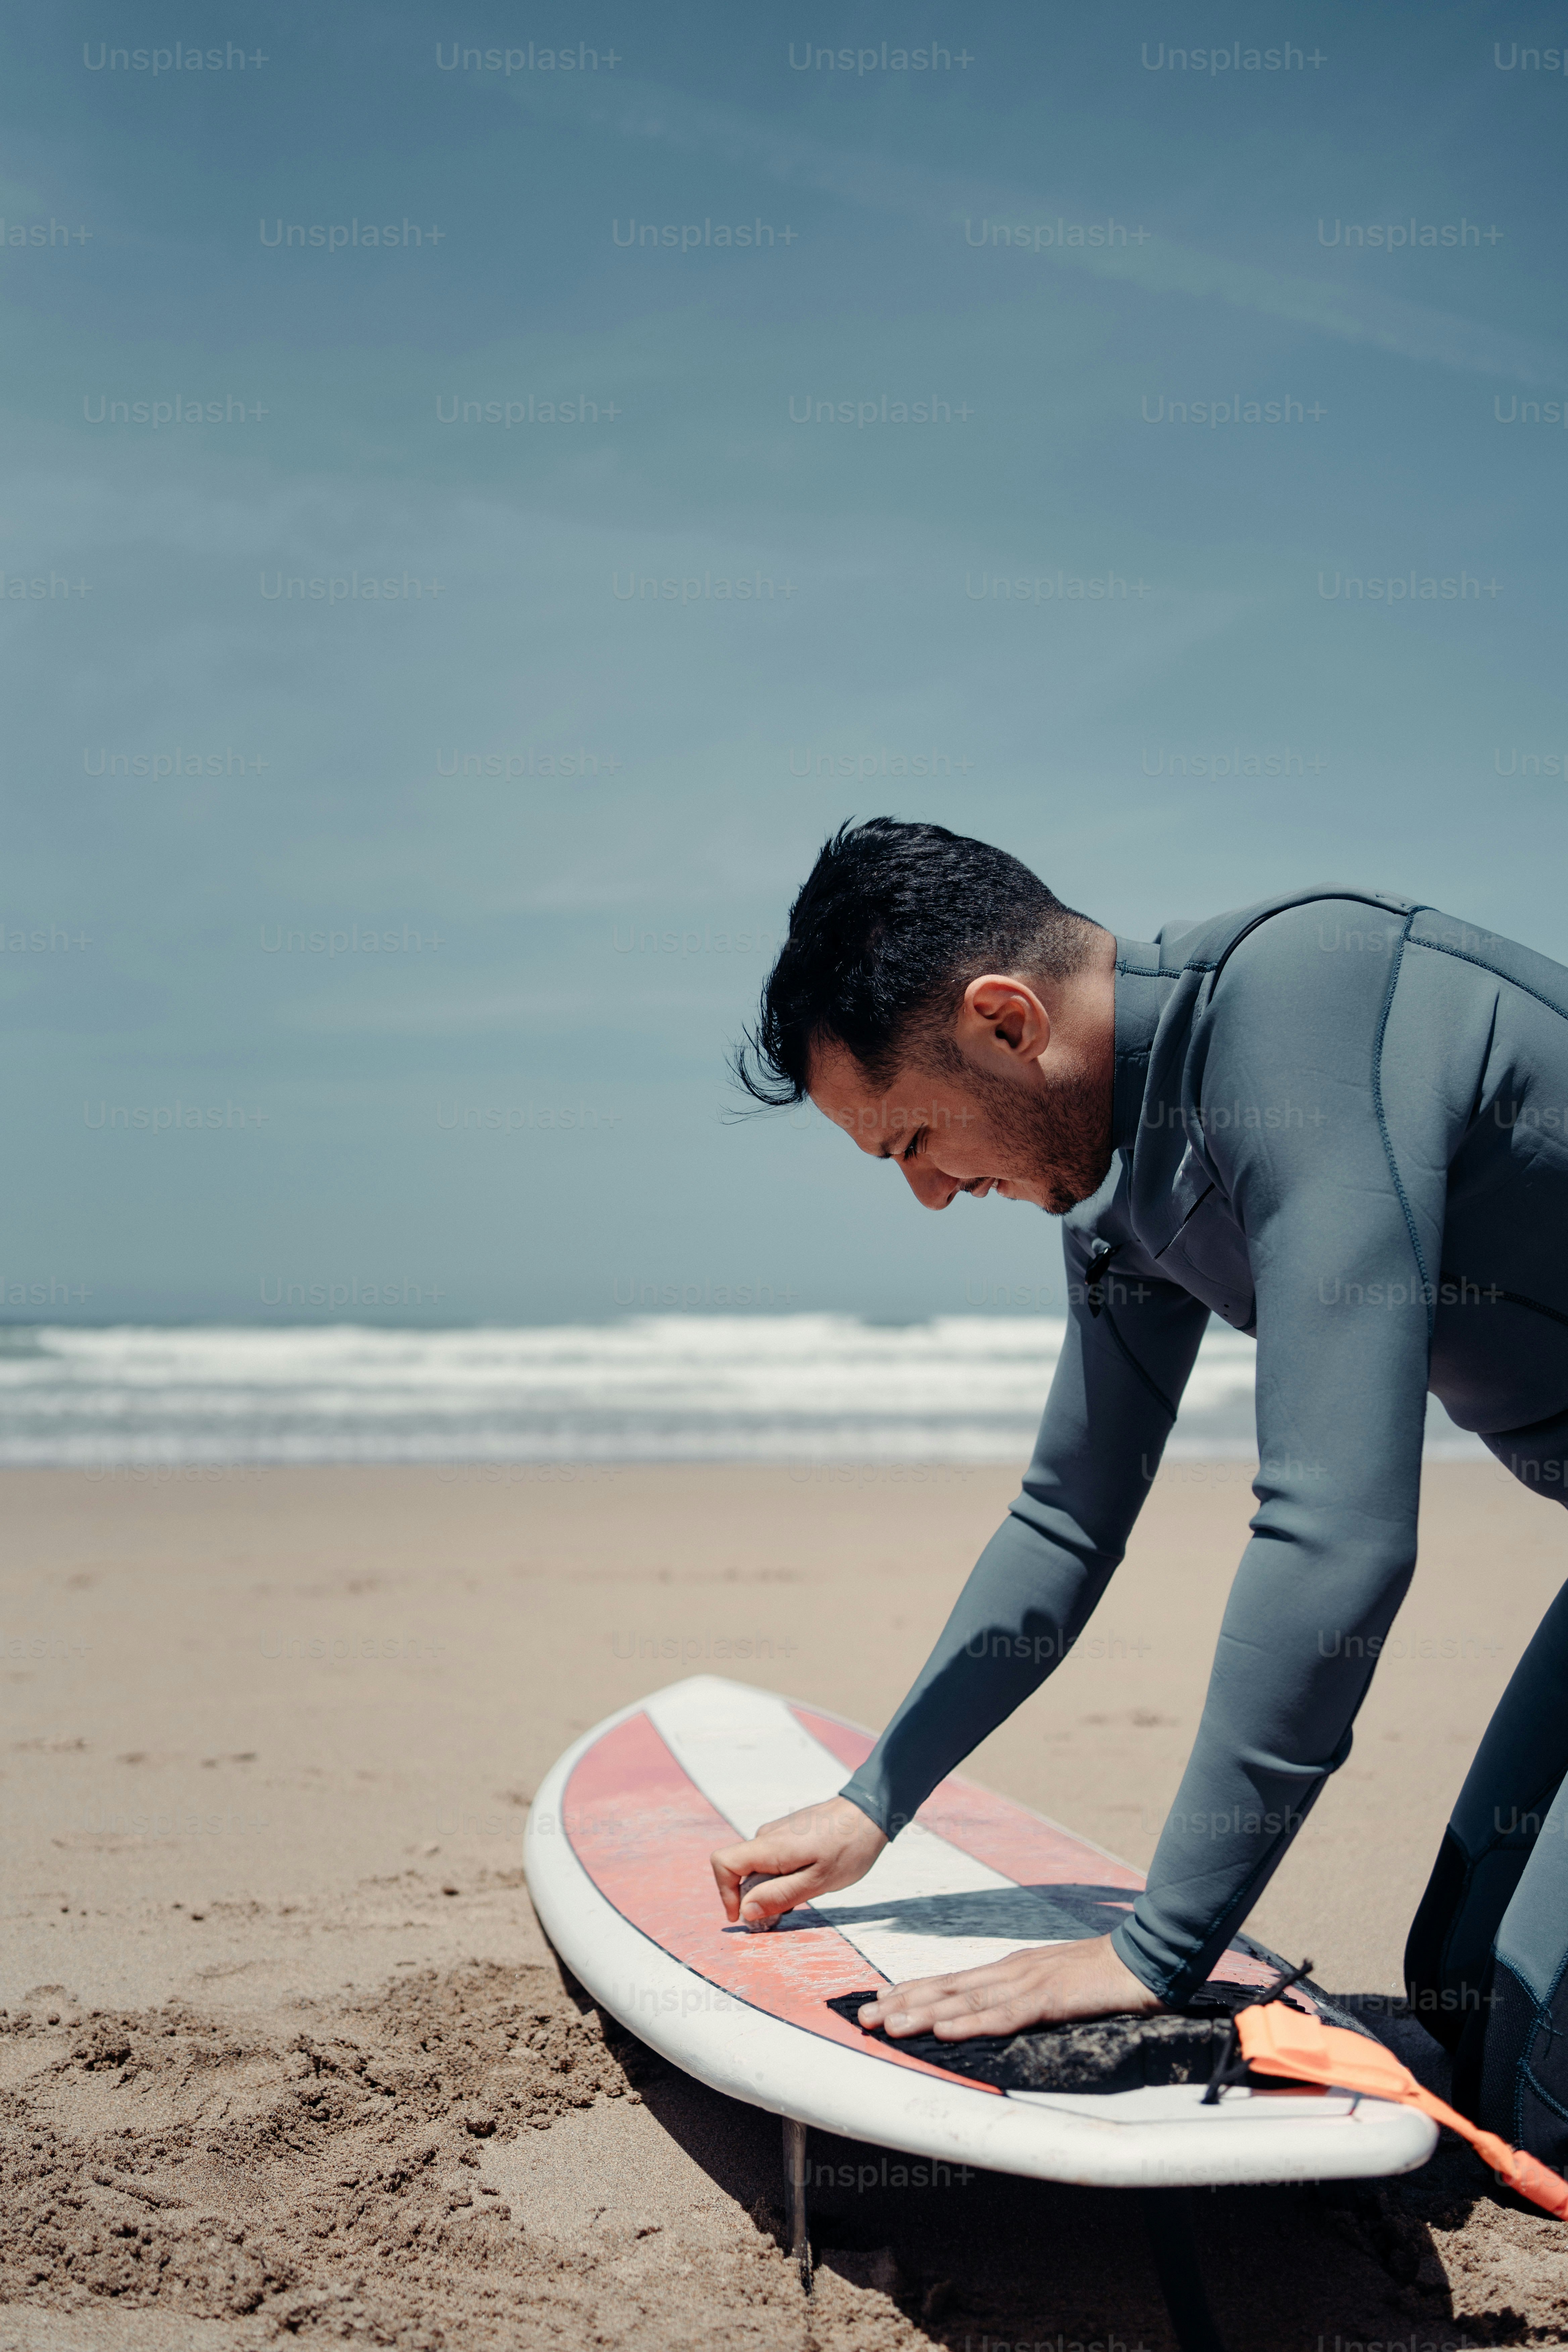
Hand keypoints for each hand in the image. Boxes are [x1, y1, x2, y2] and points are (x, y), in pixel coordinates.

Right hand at [711, 1794, 887, 1927]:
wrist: (871, 1812)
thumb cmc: (849, 1847)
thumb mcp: (818, 1881)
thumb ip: (779, 1896)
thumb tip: (746, 1910)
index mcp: (770, 1846)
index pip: (723, 1863)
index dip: (724, 1892)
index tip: (743, 1915)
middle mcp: (767, 1835)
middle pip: (740, 1870)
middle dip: (754, 1897)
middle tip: (784, 1913)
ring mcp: (778, 1832)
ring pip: (758, 1866)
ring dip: (770, 1887)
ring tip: (805, 1893)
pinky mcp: (789, 1832)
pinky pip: (772, 1858)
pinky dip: (781, 1875)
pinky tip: (809, 1878)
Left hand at [856, 1930, 1164, 2040]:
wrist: (1146, 1957)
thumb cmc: (1102, 1974)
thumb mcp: (1053, 1986)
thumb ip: (1024, 1998)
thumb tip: (998, 2011)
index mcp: (1011, 1970)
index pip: (952, 1983)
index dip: (914, 1992)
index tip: (880, 2003)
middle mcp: (1011, 1972)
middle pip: (947, 1990)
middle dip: (903, 2004)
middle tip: (864, 2018)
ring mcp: (1029, 1983)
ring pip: (965, 2001)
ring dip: (923, 2014)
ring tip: (888, 2025)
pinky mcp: (1050, 1998)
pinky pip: (1004, 2015)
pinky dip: (971, 2023)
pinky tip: (945, 2030)